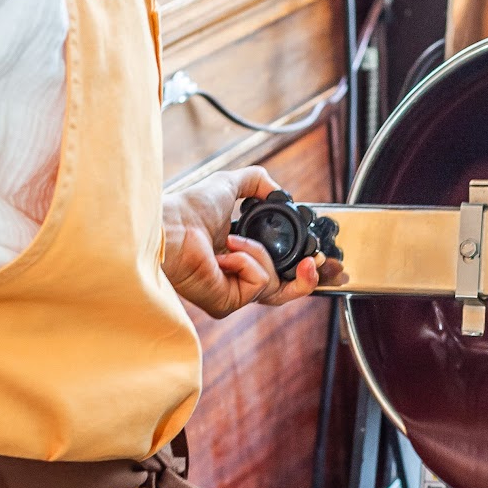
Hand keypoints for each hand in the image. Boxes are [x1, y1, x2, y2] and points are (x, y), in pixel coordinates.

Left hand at [163, 166, 322, 317]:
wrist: (171, 224)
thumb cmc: (189, 208)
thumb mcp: (230, 185)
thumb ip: (257, 183)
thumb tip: (278, 191)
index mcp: (239, 258)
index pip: (278, 273)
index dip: (300, 269)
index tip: (316, 257)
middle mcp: (236, 280)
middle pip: (285, 291)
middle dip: (306, 279)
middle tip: (313, 261)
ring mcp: (232, 295)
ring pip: (274, 284)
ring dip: (259, 254)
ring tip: (233, 240)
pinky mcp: (227, 304)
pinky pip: (260, 283)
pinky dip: (248, 261)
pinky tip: (225, 253)